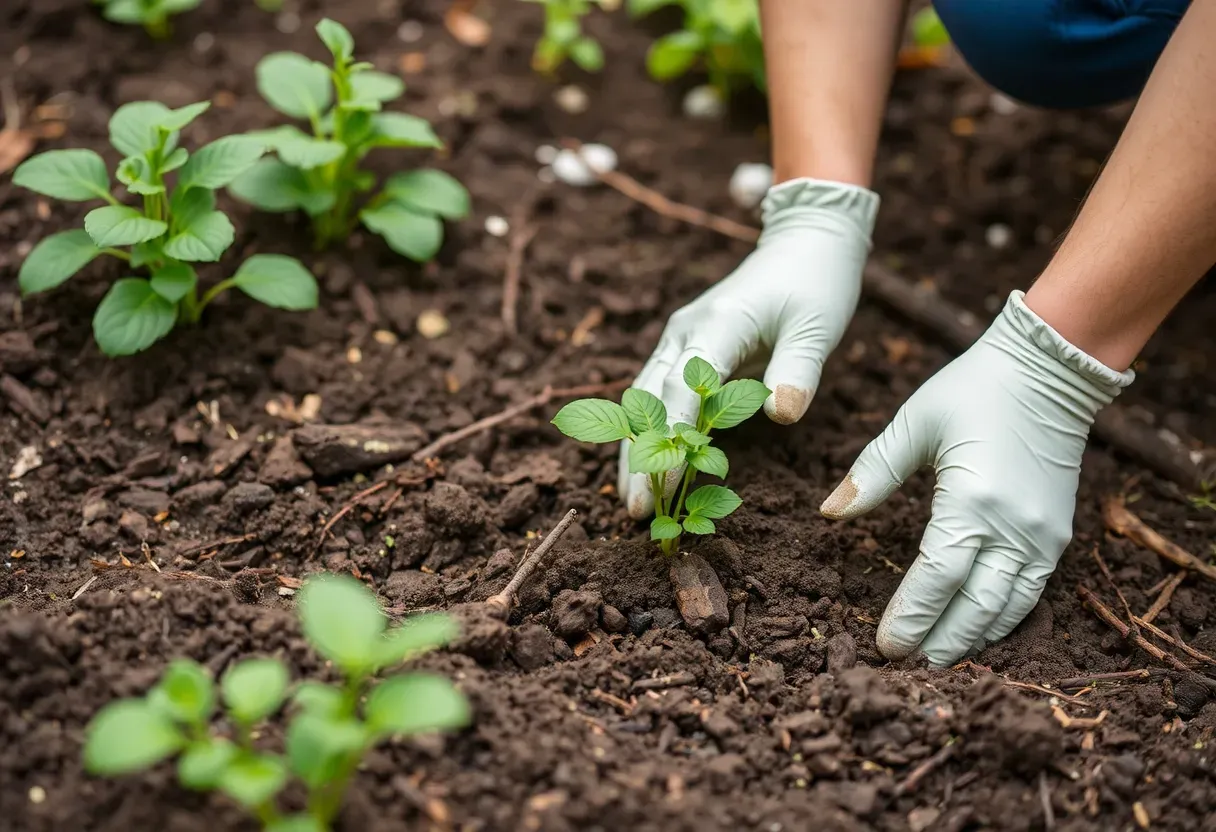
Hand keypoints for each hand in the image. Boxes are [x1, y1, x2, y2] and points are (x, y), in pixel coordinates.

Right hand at [619, 178, 879, 517]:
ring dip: (636, 449)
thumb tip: (782, 416)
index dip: (672, 439)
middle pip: (649, 400)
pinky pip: (658, 394)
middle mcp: (686, 332)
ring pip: (644, 400)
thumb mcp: (816, 326)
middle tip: (637, 511)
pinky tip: (649, 467)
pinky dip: (651, 431)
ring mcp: (680, 338)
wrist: (804, 241)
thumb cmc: (815, 282)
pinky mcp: (686, 347)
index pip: (683, 389)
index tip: (666, 486)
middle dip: (640, 457)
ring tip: (632, 502)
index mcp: (716, 325)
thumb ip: (798, 371)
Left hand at [821, 291, 1133, 664]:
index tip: (885, 646)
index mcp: (973, 502)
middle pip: (975, 607)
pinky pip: (1031, 594)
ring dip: (972, 641)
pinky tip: (977, 634)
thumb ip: (872, 473)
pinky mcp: (1057, 536)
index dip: (911, 617)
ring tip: (936, 662)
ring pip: (1007, 609)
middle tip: (905, 668)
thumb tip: (828, 513)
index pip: (937, 578)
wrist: (1049, 372)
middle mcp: (1014, 528)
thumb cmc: (974, 391)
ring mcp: (1043, 537)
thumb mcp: (913, 424)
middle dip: (939, 643)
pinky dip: (1003, 620)